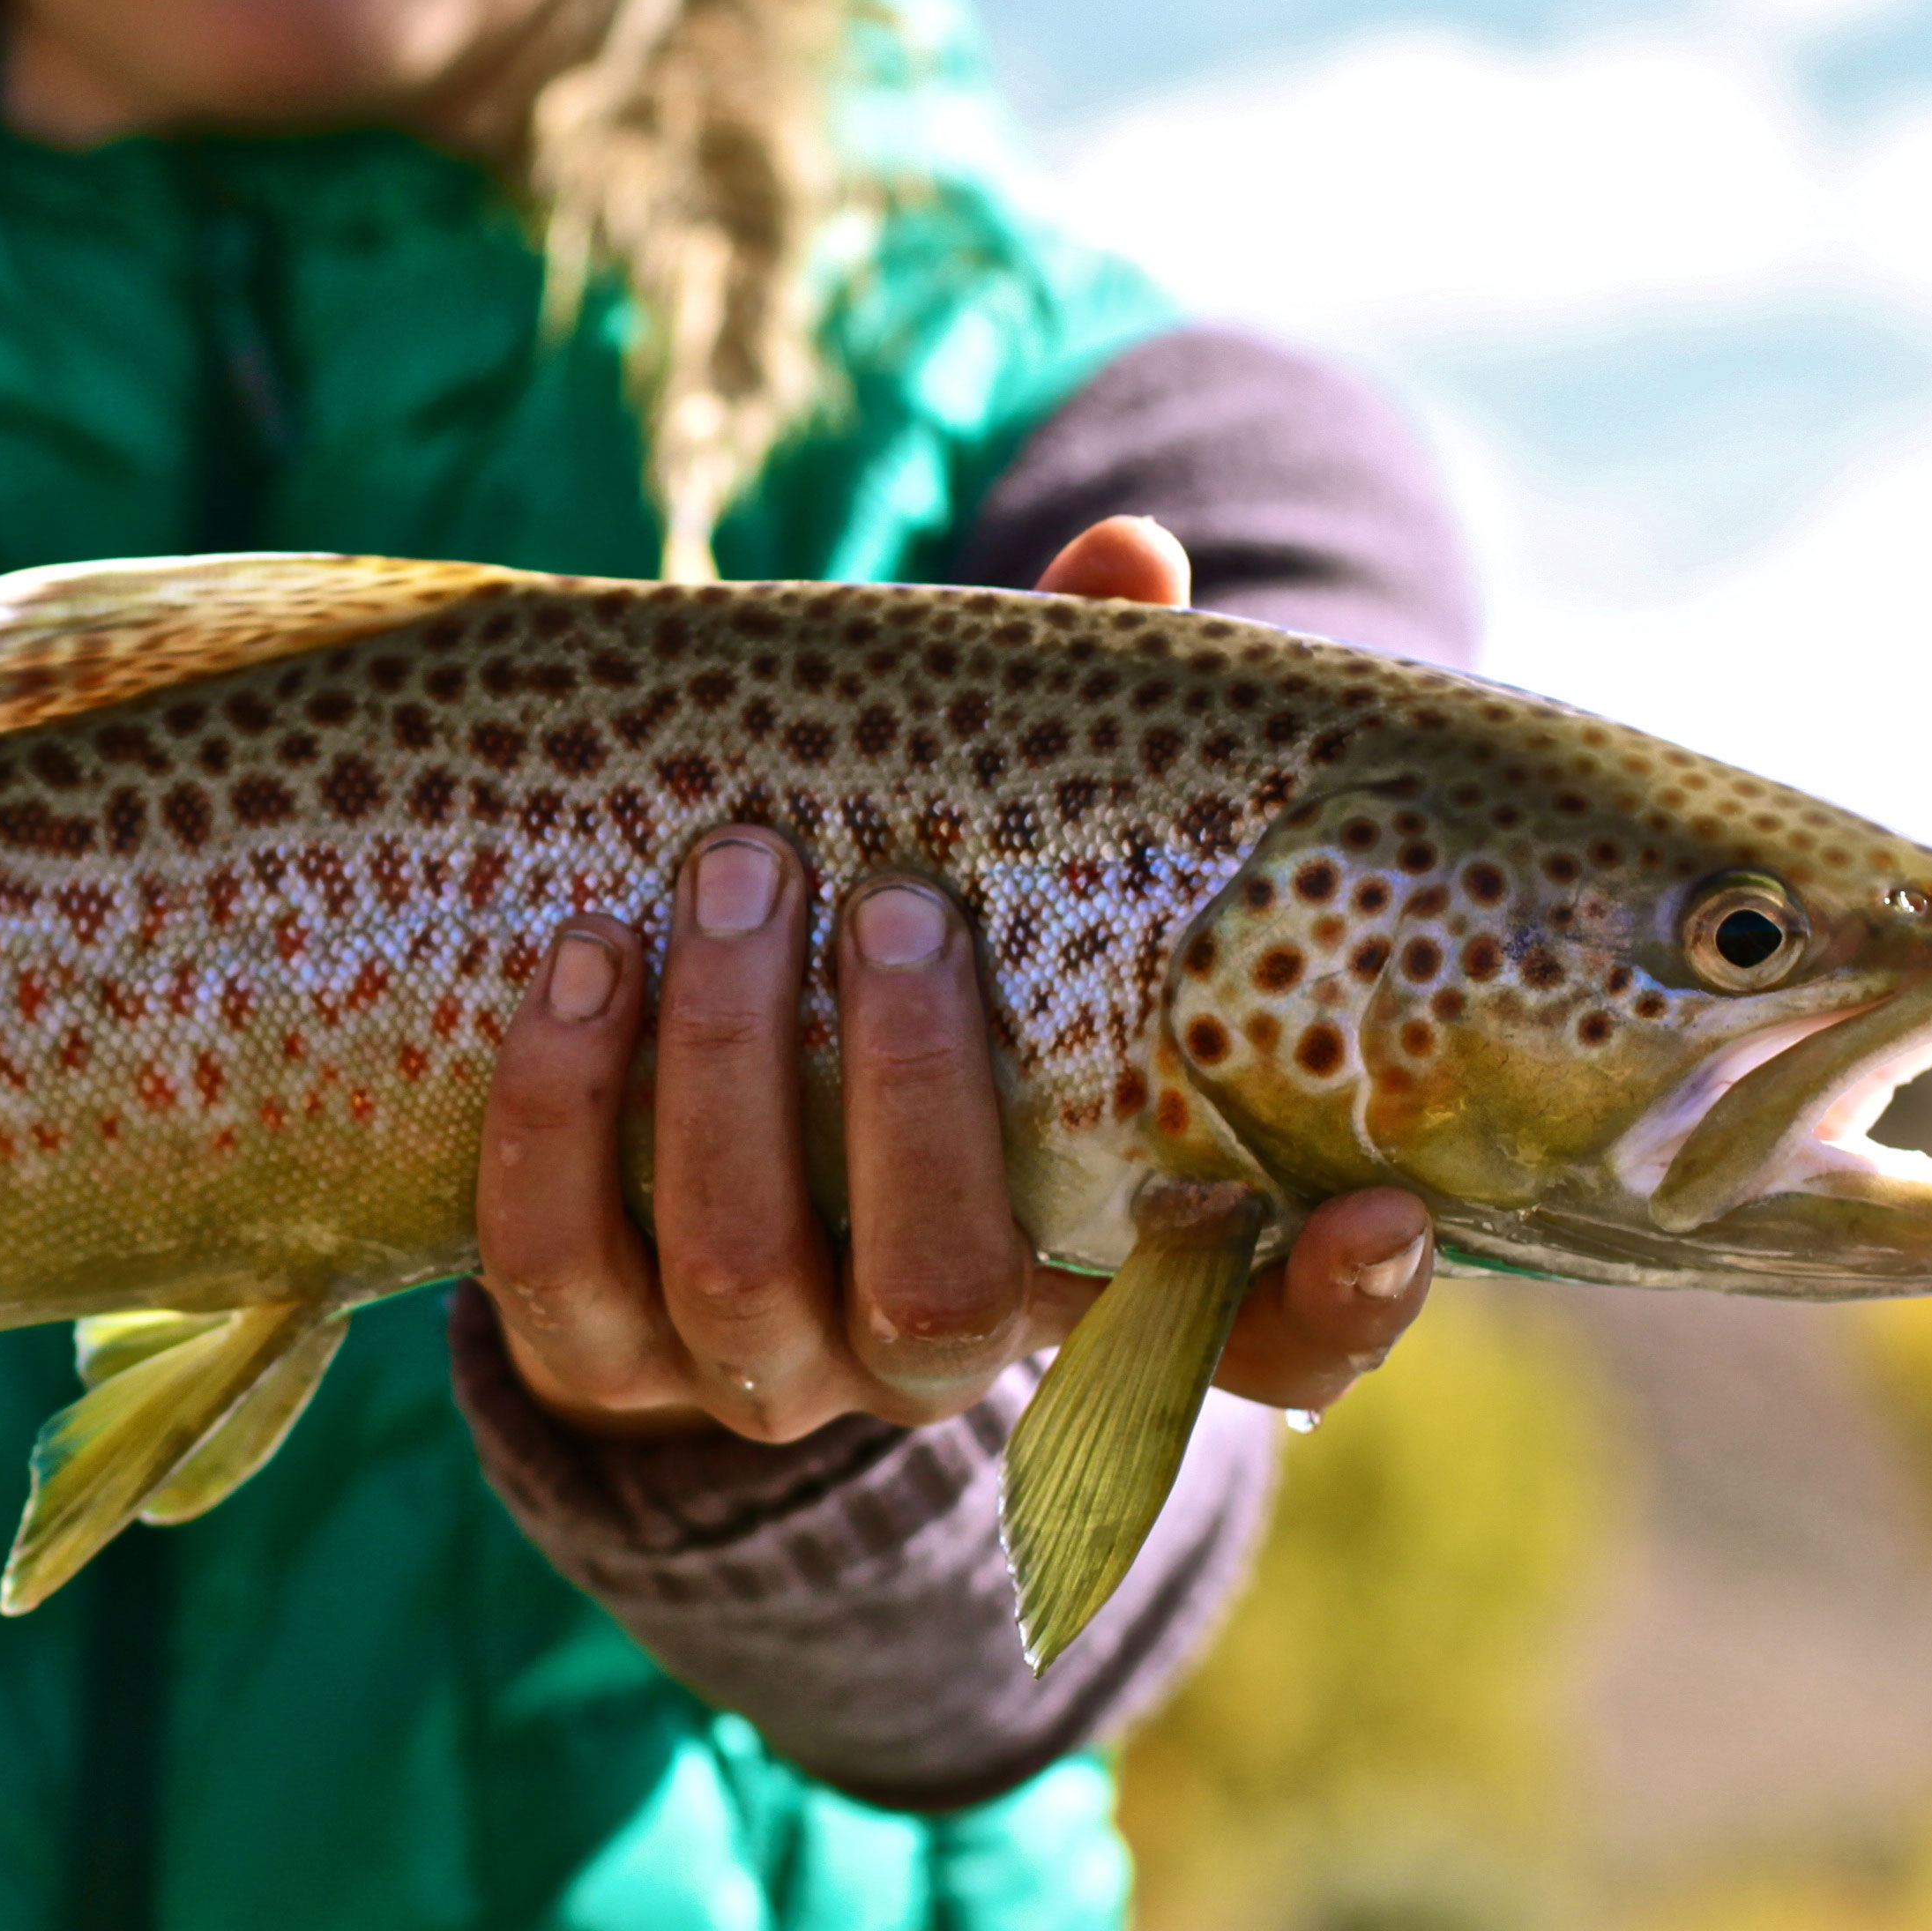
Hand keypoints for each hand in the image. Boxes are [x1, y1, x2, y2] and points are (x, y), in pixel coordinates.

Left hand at [473, 520, 1437, 1445]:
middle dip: (913, 1094)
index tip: (1384, 1213)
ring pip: (738, 1278)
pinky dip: (559, 1111)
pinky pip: (548, 1275)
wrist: (645, 1153)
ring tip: (726, 876)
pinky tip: (576, 956)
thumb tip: (1129, 558)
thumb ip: (1068, 755)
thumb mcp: (986, 889)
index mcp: (1072, 1268)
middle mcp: (921, 1356)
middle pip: (939, 1298)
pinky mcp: (587, 1357)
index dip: (1330, 1310)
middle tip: (897, 898)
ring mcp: (749, 1372)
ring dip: (723, 1069)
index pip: (1248, 1350)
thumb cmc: (871, 984)